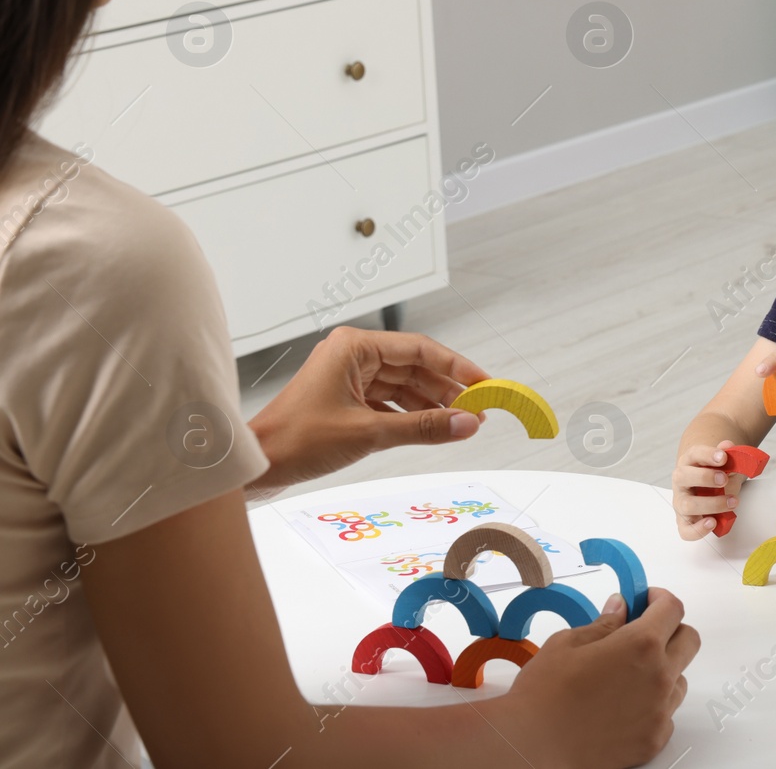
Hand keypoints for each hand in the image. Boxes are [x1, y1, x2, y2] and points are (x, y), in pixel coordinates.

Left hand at [246, 326, 491, 489]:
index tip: (485, 384)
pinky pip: (388, 402)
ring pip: (403, 386)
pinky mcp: (345, 400)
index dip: (457, 367)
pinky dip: (410, 416)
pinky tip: (432, 430)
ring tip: (461, 423)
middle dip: (447, 389)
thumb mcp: (368, 433)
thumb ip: (424, 428)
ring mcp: (347, 378)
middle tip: (478, 410)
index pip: (420, 348)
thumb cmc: (296, 440)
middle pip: (414, 366)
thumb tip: (468, 424)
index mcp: (354, 347)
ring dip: (431, 405)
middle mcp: (352, 355)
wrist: (254, 465)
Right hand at [497, 587, 698, 768]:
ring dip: (663, 669)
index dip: (659, 599)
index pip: (672, 609)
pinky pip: (666, 713)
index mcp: (640, 645)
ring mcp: (660, 712)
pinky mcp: (654, 740)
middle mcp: (659, 677)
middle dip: (670, 629)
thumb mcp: (568, 643)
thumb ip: (604, 624)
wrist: (533, 747)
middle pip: (689, 640)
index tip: (646, 600)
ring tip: (627, 675)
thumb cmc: (544, 695)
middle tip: (642, 632)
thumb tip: (621, 608)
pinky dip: (653, 704)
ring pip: (679, 679)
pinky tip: (623, 705)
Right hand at [671, 438, 745, 539]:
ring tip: (732, 502)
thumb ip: (728, 454)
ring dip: (712, 504)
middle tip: (725, 480)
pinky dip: (699, 529)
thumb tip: (728, 445)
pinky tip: (713, 522)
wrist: (709, 489)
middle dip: (705, 478)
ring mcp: (681, 502)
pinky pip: (686, 530)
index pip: (694, 454)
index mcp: (689, 462)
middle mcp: (681, 481)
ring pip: (687, 505)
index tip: (723, 457)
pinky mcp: (685, 521)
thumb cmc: (716, 475)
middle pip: (682, 476)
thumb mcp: (725, 464)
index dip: (707, 454)